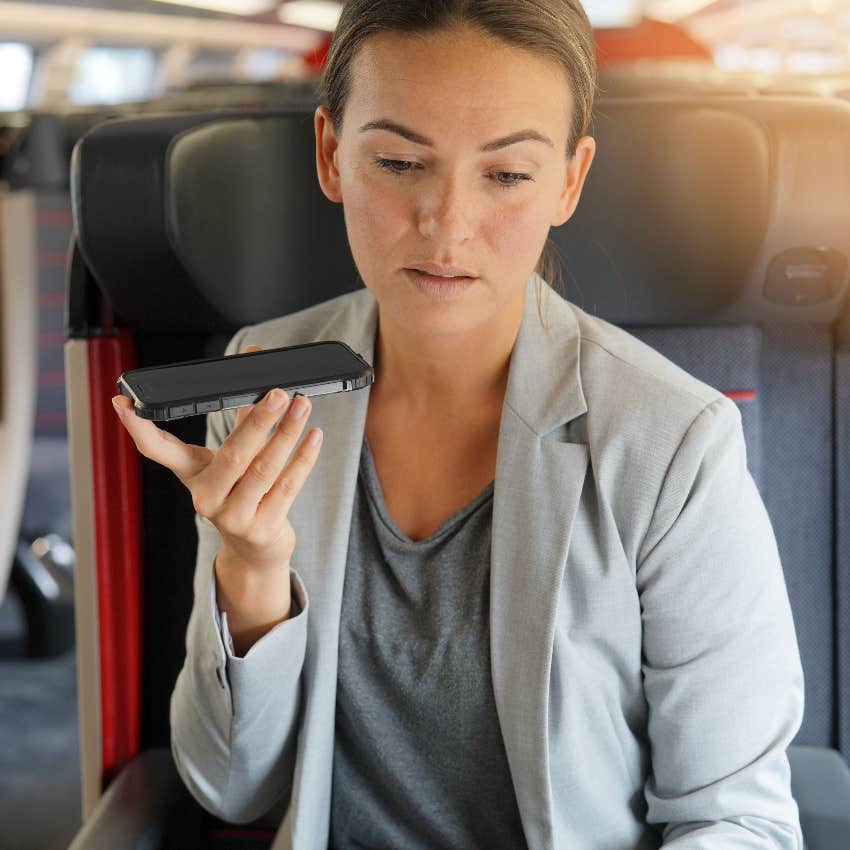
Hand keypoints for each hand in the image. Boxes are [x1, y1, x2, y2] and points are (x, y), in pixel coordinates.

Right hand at [111, 344, 322, 572]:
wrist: (255, 550)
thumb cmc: (240, 492)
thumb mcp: (226, 460)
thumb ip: (241, 415)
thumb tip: (254, 362)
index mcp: (192, 476)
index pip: (158, 450)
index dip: (138, 427)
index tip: (123, 402)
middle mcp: (207, 499)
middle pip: (233, 455)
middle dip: (259, 420)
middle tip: (278, 393)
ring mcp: (235, 518)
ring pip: (265, 470)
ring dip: (287, 434)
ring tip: (303, 406)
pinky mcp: (263, 528)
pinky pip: (287, 487)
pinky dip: (302, 460)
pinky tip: (313, 437)